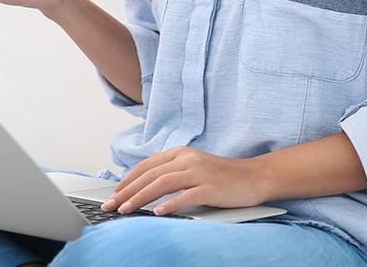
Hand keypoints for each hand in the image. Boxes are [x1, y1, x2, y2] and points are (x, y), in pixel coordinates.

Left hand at [102, 146, 269, 215]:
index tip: (113, 194)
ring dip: (141, 197)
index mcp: (181, 153)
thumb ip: (172, 174)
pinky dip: (170, 204)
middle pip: (150, 175)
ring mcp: (200, 172)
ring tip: (127, 209)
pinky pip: (186, 196)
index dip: (127, 180)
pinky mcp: (211, 187)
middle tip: (111, 204)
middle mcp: (188, 159)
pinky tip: (158, 213)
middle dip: (127, 191)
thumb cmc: (224, 176)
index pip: (147, 165)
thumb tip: (144, 189)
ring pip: (162, 183)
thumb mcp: (194, 168)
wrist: (255, 176)